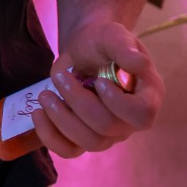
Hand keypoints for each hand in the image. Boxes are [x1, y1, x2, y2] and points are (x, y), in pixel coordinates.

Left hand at [31, 17, 163, 161]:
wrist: (84, 48)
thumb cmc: (103, 42)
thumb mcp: (114, 36)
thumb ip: (125, 48)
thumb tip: (139, 63)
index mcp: (147, 96)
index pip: (142, 115)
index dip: (118, 104)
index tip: (98, 81)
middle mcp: (130, 121)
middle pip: (108, 129)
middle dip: (79, 103)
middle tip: (61, 78)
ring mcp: (108, 133)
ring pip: (88, 143)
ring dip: (62, 119)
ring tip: (45, 96)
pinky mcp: (83, 138)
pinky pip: (69, 150)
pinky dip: (50, 136)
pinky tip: (38, 114)